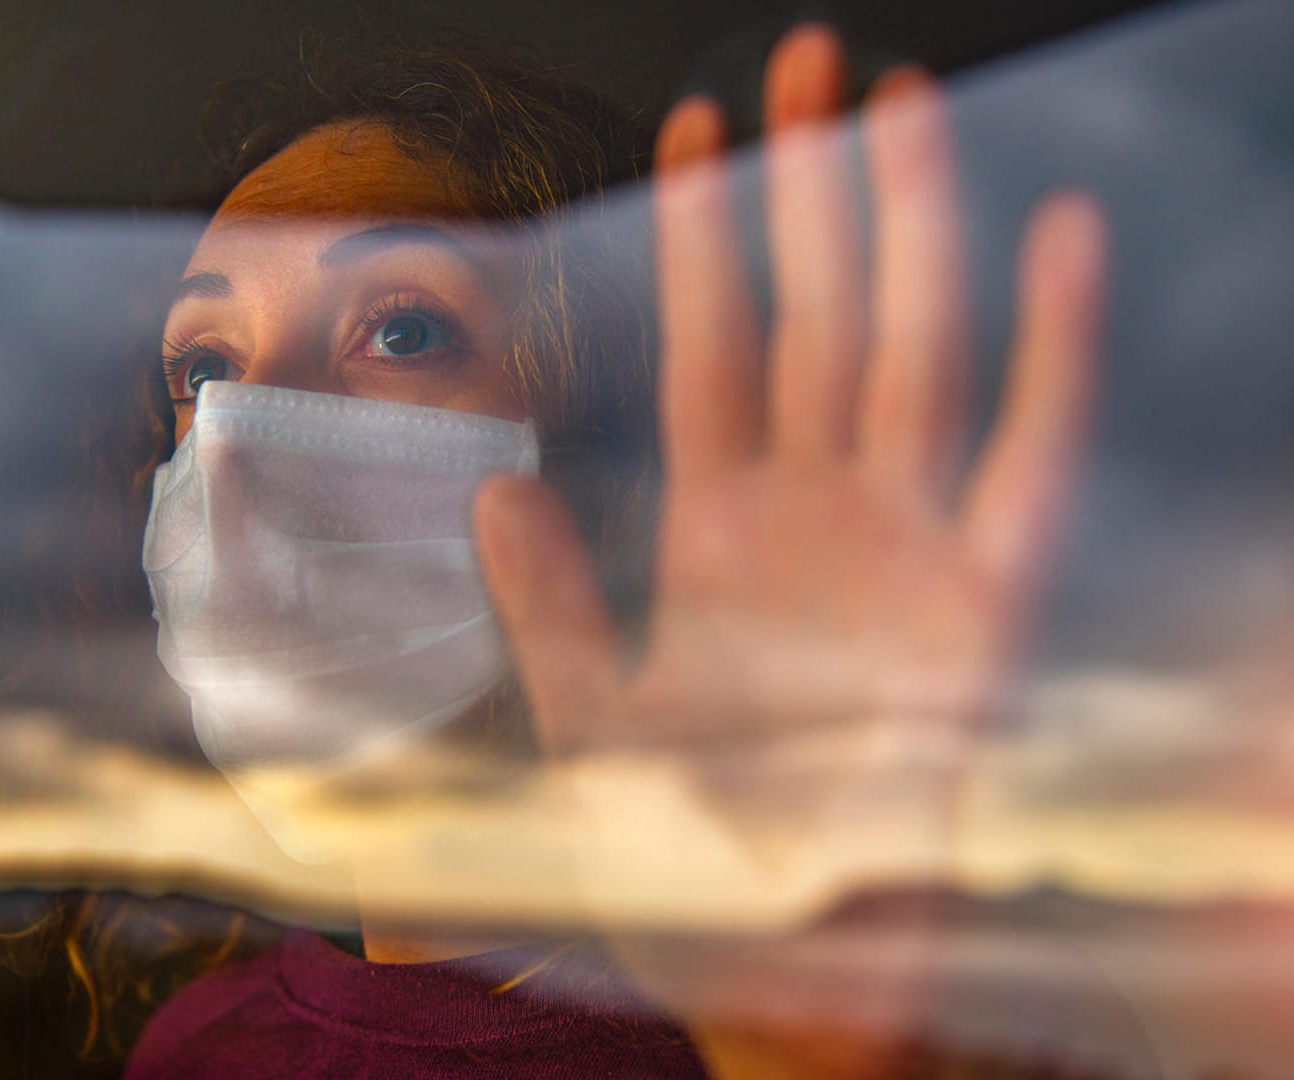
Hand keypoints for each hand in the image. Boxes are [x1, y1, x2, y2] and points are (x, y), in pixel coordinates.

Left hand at [475, 22, 1106, 1075]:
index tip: (695, 123)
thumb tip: (490, 486)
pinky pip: (1031, 449)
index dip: (705, 237)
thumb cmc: (686, 853)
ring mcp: (909, 543)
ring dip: (911, 230)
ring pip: (912, 351)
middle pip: (814, 318)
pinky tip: (1055, 238)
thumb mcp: (588, 726)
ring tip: (902, 104)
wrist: (785, 960)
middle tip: (808, 58)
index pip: (712, 347)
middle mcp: (816, 512)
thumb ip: (547, 607)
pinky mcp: (993, 598)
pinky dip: (1050, 349)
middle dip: (809, 191)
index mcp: (719, 528)